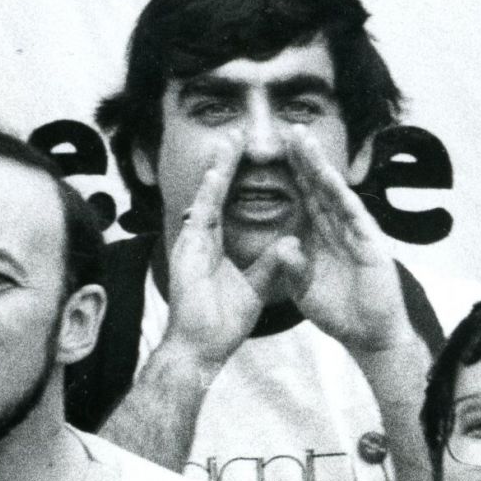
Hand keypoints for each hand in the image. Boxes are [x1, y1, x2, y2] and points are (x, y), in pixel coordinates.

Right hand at [160, 144, 286, 372]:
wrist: (201, 346)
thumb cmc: (223, 322)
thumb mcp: (257, 286)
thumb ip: (273, 263)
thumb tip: (293, 243)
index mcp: (216, 244)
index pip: (230, 203)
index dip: (240, 178)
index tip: (252, 154)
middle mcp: (203, 238)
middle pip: (217, 192)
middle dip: (227, 163)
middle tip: (238, 133)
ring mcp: (193, 241)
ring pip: (208, 196)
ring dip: (218, 168)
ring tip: (230, 140)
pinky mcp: (187, 250)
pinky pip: (200, 216)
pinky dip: (207, 194)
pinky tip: (217, 173)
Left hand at [268, 133, 409, 353]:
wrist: (369, 336)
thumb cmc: (338, 312)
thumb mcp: (303, 289)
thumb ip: (291, 267)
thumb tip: (283, 243)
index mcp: (321, 234)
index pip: (305, 196)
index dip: (292, 172)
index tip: (275, 148)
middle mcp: (339, 227)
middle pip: (318, 186)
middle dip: (304, 158)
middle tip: (290, 128)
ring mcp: (356, 232)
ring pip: (334, 193)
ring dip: (320, 166)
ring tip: (305, 139)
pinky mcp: (371, 244)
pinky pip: (353, 215)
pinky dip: (341, 195)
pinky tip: (329, 177)